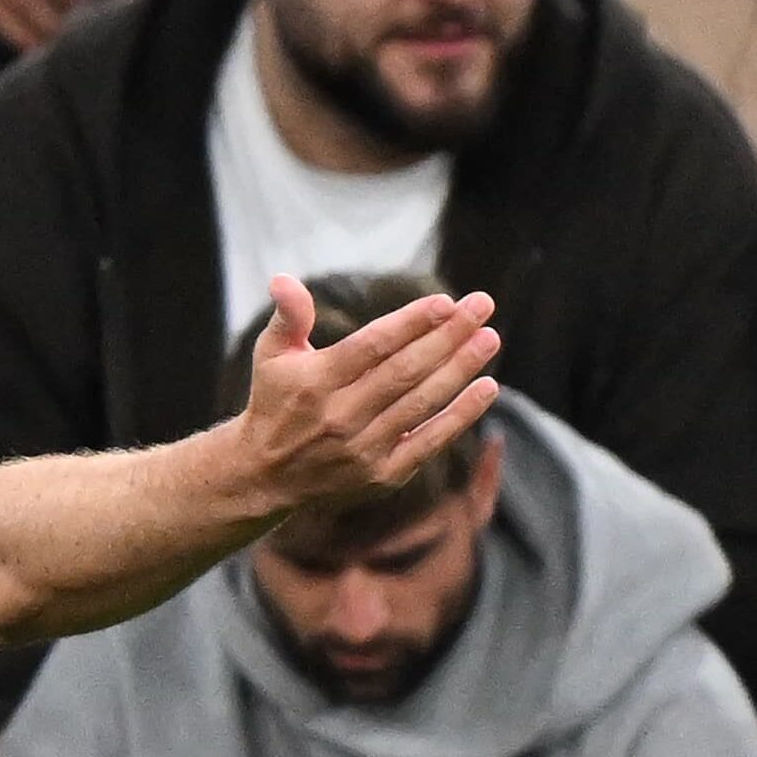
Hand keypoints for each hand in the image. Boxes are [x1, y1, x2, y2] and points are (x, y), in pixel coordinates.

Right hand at [237, 274, 499, 506]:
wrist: (266, 476)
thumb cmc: (275, 402)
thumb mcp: (270, 355)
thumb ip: (289, 316)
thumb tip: (284, 279)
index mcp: (316, 381)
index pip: (372, 345)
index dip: (411, 322)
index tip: (446, 301)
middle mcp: (340, 415)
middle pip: (405, 370)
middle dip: (449, 336)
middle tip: (482, 305)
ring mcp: (363, 448)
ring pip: (422, 402)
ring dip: (461, 368)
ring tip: (489, 338)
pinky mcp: (382, 475)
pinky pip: (430, 442)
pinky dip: (461, 415)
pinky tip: (487, 388)